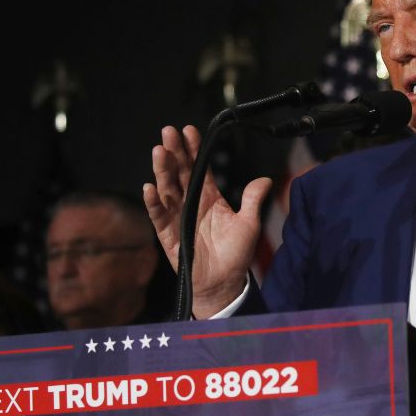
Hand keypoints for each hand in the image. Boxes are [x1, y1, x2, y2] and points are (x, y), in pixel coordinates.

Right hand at [143, 125, 271, 318]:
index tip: (190, 131)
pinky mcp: (168, 235)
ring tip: (160, 151)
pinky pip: (159, 216)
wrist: (224, 284)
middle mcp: (191, 204)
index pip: (200, 168)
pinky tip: (150, 187)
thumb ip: (252, 200)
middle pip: (180, 173)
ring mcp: (178, 218)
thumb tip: (265, 179)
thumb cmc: (236, 255)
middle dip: (175, 152)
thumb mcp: (249, 224)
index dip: (194, 150)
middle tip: (169, 132)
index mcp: (210, 198)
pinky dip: (154, 203)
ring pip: (167, 189)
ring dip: (162, 171)